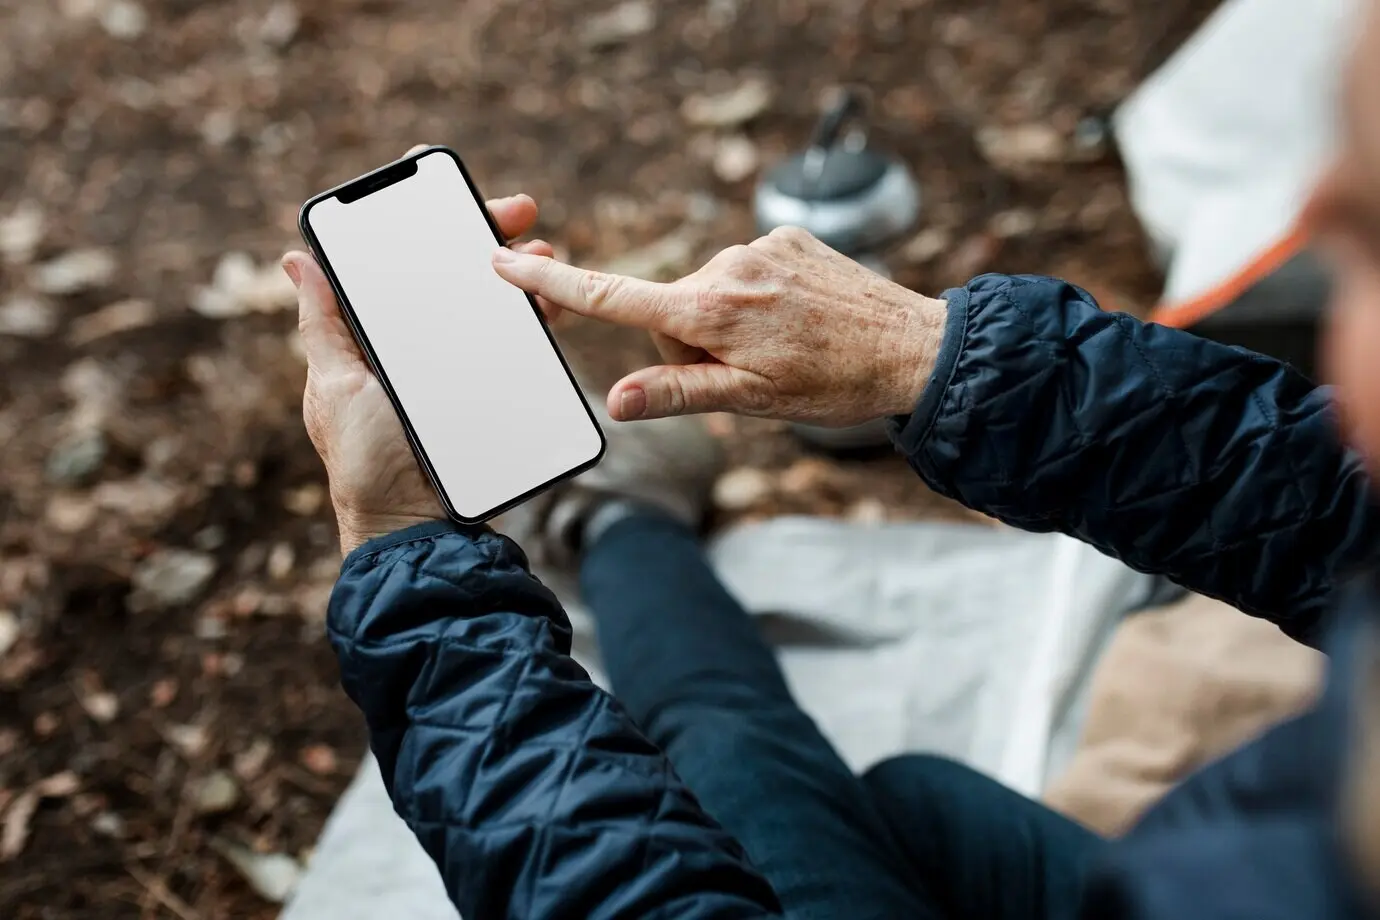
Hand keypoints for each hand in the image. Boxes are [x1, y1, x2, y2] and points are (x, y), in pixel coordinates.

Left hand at [287, 161, 554, 553]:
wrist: (418, 527)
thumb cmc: (366, 463)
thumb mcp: (335, 388)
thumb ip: (324, 326)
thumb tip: (297, 260)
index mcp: (378, 336)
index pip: (402, 264)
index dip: (425, 224)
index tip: (449, 193)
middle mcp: (422, 345)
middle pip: (456, 275)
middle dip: (487, 236)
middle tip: (516, 212)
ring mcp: (461, 368)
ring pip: (494, 305)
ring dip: (521, 273)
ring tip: (542, 255)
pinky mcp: (491, 393)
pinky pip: (518, 348)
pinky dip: (537, 320)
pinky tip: (550, 306)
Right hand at [492, 225, 947, 424]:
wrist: (913, 347)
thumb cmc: (834, 384)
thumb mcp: (751, 402)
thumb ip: (677, 393)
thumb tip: (614, 400)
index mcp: (711, 310)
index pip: (615, 298)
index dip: (557, 284)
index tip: (508, 262)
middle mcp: (728, 266)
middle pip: (669, 310)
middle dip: (689, 344)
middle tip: (747, 373)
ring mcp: (759, 246)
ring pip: (707, 295)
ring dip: (725, 325)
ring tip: (782, 350)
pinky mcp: (785, 237)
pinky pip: (743, 273)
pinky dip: (755, 301)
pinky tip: (797, 321)